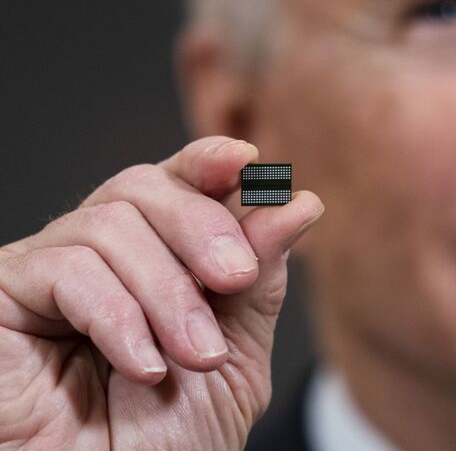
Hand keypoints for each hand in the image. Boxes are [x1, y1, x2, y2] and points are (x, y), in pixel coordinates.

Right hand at [0, 136, 323, 449]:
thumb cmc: (168, 442)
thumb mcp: (236, 356)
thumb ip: (260, 281)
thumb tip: (296, 205)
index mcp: (153, 260)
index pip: (173, 184)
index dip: (207, 162)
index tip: (249, 162)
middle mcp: (97, 256)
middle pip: (141, 186)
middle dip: (200, 227)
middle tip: (234, 278)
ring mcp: (46, 273)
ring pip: (109, 224)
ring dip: (168, 293)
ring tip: (194, 355)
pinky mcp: (2, 296)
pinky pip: (65, 269)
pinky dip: (118, 315)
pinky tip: (142, 367)